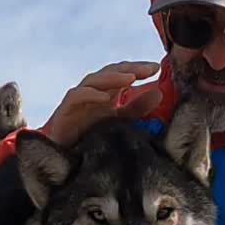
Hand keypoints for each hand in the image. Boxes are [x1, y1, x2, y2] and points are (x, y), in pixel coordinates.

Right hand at [46, 61, 162, 147]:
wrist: (66, 157)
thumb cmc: (91, 136)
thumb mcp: (120, 121)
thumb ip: (137, 108)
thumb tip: (158, 93)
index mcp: (106, 91)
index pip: (122, 73)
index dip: (138, 68)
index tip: (156, 67)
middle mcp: (92, 91)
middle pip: (110, 72)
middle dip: (129, 69)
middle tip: (147, 69)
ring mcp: (78, 99)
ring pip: (94, 80)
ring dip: (112, 78)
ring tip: (131, 79)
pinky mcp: (65, 110)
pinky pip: (77, 96)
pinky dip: (90, 94)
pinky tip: (105, 97)